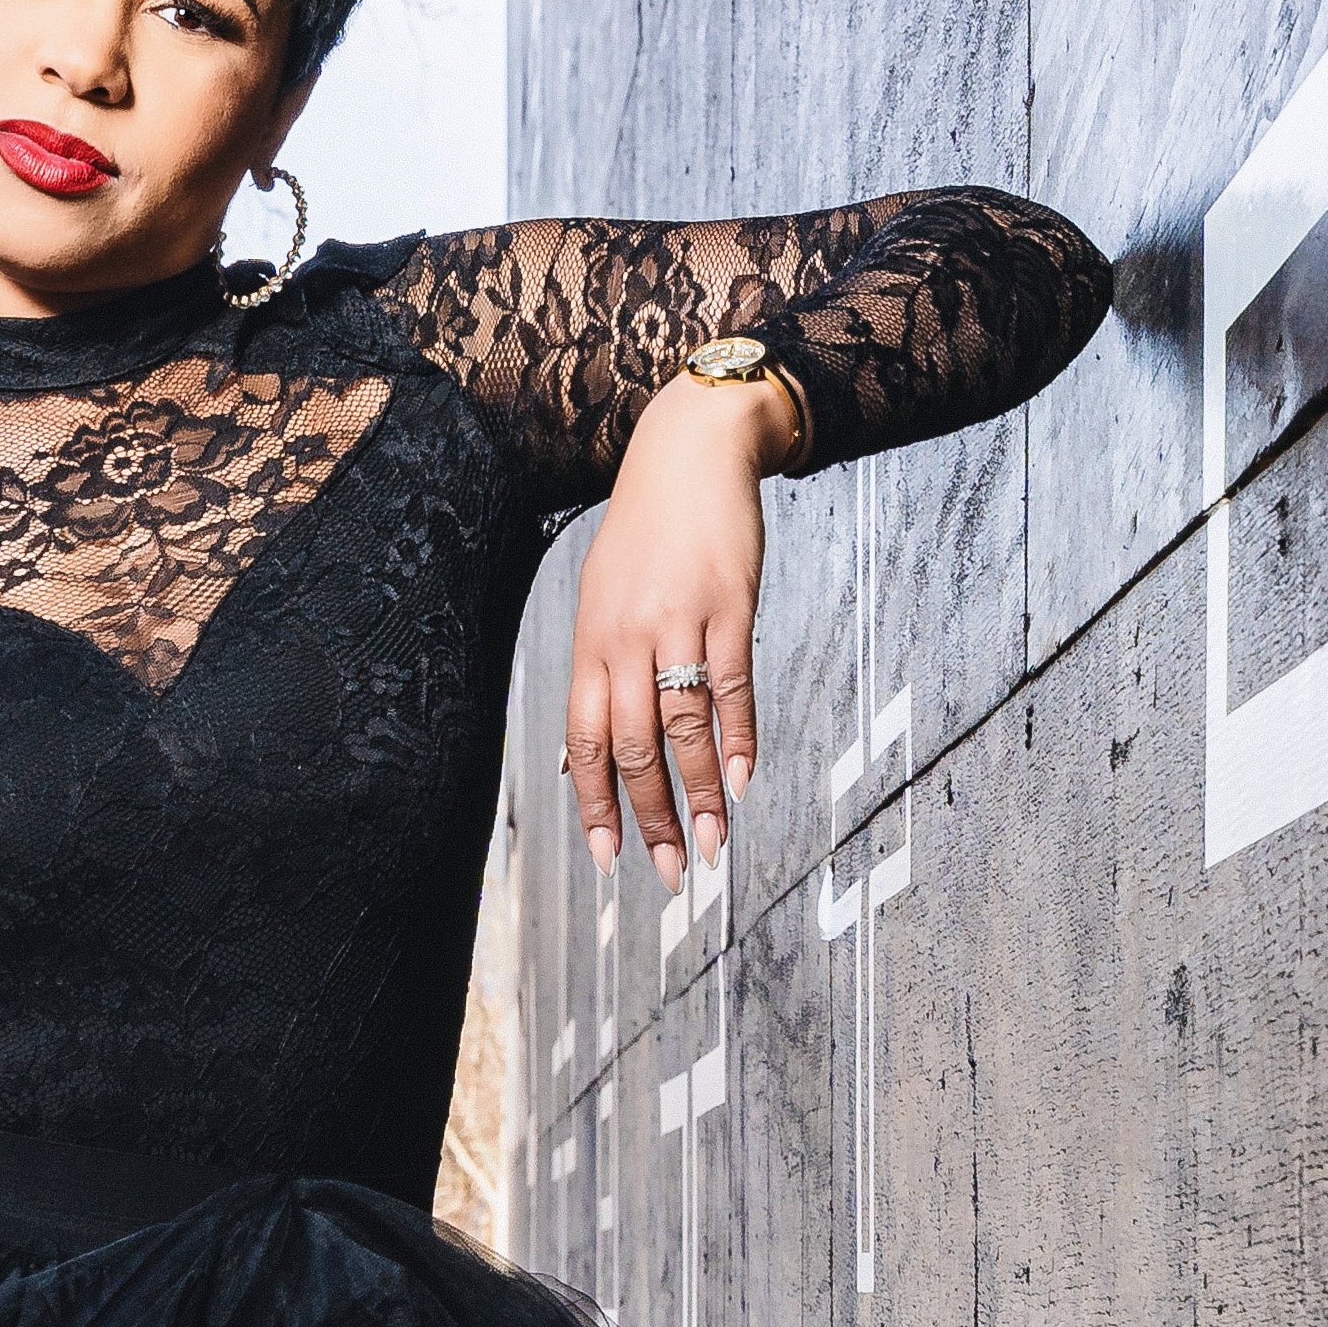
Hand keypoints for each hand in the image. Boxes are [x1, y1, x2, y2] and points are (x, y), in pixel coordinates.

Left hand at [560, 370, 794, 891]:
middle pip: (635, 748)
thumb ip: (601, 673)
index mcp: (590, 644)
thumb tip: (593, 755)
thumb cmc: (643, 536)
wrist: (688, 453)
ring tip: (716, 844)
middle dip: (652, 820)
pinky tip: (742, 782)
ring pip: (685, 728)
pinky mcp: (731, 606)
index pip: (586, 743)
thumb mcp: (603, 600)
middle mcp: (627, 639)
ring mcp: (680, 623)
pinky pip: (733, 687)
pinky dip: (739, 739)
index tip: (608, 860)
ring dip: (700, 796)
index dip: (596, 805)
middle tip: (673, 873)